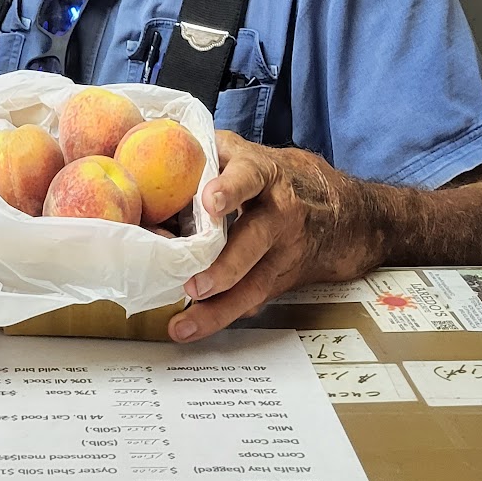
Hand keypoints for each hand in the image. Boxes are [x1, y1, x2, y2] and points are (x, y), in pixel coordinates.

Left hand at [169, 133, 368, 343]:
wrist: (336, 209)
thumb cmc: (269, 175)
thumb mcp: (243, 153)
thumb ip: (205, 156)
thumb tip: (146, 172)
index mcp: (262, 174)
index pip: (248, 177)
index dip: (230, 188)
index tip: (210, 201)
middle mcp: (278, 212)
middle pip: (255, 240)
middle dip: (225, 266)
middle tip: (194, 285)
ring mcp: (283, 250)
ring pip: (255, 282)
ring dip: (219, 308)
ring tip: (185, 324)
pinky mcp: (280, 278)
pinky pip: (252, 300)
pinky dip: (224, 314)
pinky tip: (196, 327)